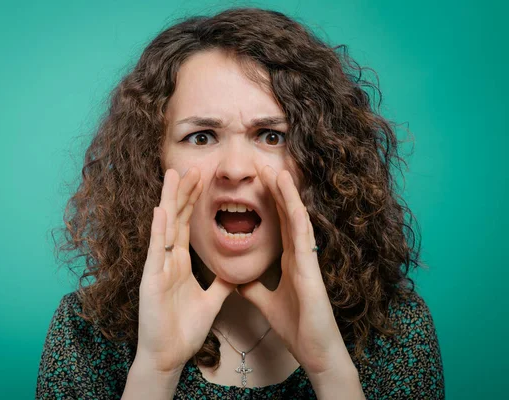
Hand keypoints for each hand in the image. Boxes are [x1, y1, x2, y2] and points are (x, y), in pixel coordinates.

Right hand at [136, 168, 235, 373]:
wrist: (170, 355)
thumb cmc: (183, 329)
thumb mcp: (210, 300)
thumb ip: (220, 283)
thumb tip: (235, 271)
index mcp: (180, 264)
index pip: (188, 226)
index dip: (194, 203)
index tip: (202, 180)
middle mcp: (167, 260)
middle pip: (177, 220)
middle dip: (183, 194)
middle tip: (191, 168)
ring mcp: (158, 268)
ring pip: (165, 228)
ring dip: (170, 201)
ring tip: (174, 175)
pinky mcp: (152, 280)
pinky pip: (157, 251)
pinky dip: (159, 230)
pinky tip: (162, 210)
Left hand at [238, 166, 351, 376]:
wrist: (313, 350)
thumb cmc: (295, 326)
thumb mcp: (264, 301)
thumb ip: (253, 287)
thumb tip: (236, 278)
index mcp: (289, 259)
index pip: (277, 223)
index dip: (268, 201)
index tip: (256, 182)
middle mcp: (298, 253)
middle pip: (286, 214)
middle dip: (275, 190)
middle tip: (262, 165)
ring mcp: (306, 258)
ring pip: (296, 217)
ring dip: (287, 194)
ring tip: (277, 170)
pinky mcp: (310, 267)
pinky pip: (302, 234)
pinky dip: (296, 212)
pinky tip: (290, 197)